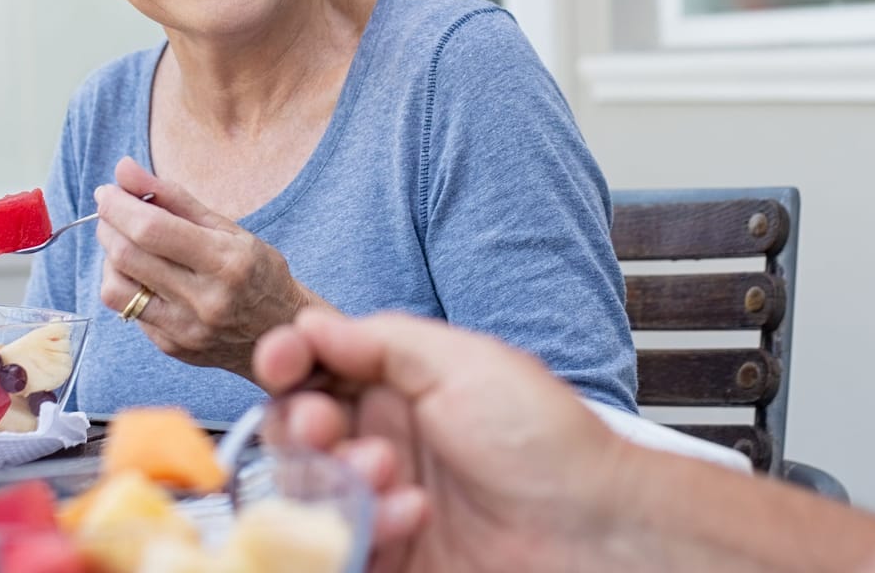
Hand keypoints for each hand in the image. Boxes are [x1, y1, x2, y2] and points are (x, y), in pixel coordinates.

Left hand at [96, 156, 330, 377]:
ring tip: (122, 241)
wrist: (281, 332)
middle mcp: (205, 300)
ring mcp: (186, 329)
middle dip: (107, 225)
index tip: (106, 190)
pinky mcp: (172, 347)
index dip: (119, 206)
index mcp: (226, 262)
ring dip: (108, 257)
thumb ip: (173, 196)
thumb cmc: (257, 272)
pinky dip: (124, 283)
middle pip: (127, 256)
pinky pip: (128, 310)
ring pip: (115, 289)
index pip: (152, 230)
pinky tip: (141, 273)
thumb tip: (124, 169)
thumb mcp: (228, 228)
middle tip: (109, 209)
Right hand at [253, 309, 628, 572]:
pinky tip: (412, 515)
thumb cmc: (544, 438)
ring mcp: (384, 500)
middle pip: (297, 431)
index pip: (316, 369)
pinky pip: (339, 546)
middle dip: (302, 425)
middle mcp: (384, 439)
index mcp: (399, 385)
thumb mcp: (465, 362)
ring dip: (336, 478)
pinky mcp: (391, 556)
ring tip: (387, 474)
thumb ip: (380, 341)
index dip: (288, 363)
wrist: (593, 528)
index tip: (281, 362)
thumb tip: (310, 325)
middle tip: (326, 428)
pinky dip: (363, 528)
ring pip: (310, 491)